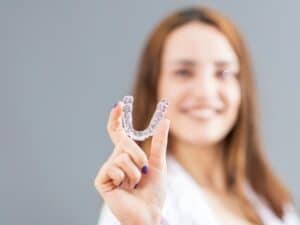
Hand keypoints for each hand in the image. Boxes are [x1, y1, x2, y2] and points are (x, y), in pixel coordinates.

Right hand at [94, 101, 169, 224]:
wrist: (148, 214)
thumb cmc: (153, 192)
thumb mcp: (159, 164)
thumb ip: (159, 142)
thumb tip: (165, 121)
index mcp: (126, 156)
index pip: (118, 133)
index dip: (116, 119)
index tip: (118, 104)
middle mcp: (115, 160)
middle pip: (124, 143)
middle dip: (139, 156)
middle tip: (144, 171)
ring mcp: (107, 170)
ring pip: (121, 156)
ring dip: (135, 172)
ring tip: (134, 184)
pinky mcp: (101, 179)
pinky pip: (114, 167)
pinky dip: (125, 178)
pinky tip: (124, 189)